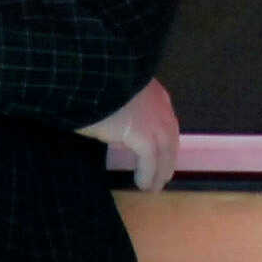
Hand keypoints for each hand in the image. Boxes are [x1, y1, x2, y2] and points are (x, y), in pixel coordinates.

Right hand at [77, 77, 179, 191]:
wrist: (91, 76)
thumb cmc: (94, 82)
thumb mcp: (113, 92)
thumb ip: (122, 106)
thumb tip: (119, 126)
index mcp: (152, 92)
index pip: (164, 119)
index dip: (164, 137)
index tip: (161, 151)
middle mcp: (159, 105)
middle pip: (169, 137)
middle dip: (167, 158)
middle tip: (164, 174)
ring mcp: (153, 119)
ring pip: (164, 151)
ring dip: (160, 170)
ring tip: (153, 186)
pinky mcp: (143, 134)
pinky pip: (149, 160)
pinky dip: (147, 174)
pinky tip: (143, 184)